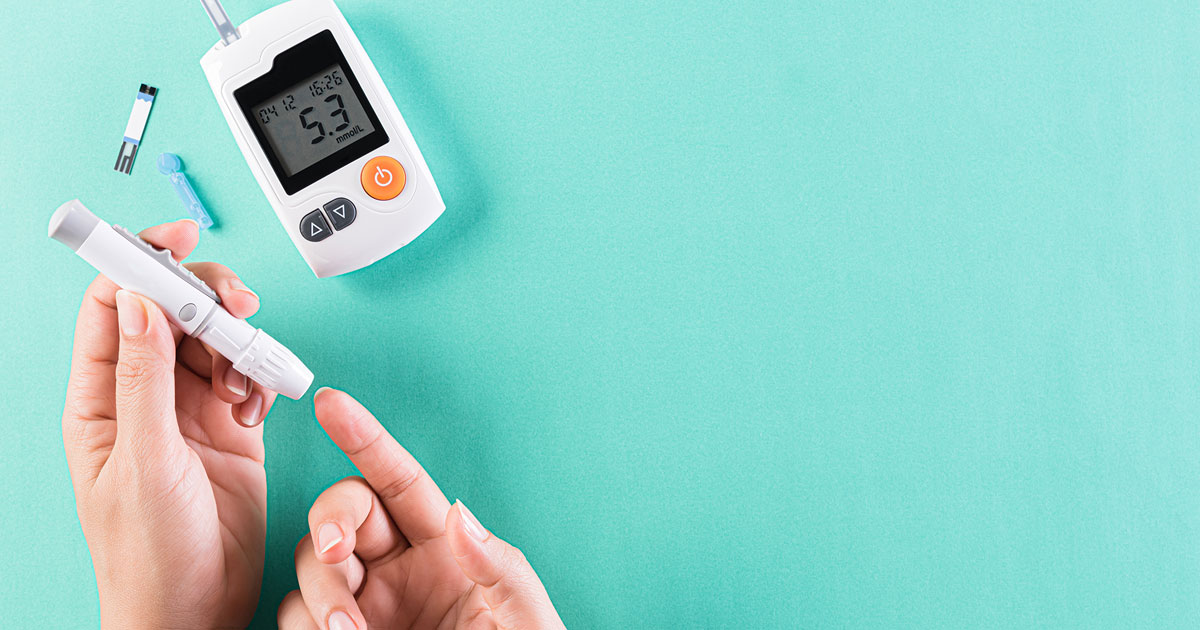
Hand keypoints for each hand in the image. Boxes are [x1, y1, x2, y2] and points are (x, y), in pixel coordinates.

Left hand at [61, 219, 278, 628]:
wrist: (198, 611)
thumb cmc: (149, 555)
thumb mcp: (143, 463)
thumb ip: (143, 378)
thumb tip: (135, 301)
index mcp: (101, 399)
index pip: (112, 307)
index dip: (142, 262)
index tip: (178, 239)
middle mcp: (144, 396)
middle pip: (173, 312)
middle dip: (208, 299)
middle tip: (237, 309)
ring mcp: (190, 410)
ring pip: (216, 340)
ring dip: (240, 345)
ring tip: (248, 378)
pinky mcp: (233, 428)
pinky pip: (249, 376)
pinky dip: (261, 378)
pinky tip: (258, 403)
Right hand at [277, 388, 564, 629]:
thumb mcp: (521, 614)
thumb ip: (495, 562)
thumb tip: (459, 514)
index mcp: (444, 547)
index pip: (398, 483)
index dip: (366, 441)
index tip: (333, 403)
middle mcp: (397, 571)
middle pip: (341, 518)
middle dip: (330, 524)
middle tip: (338, 555)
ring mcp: (364, 609)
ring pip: (311, 572)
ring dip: (321, 595)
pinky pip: (298, 619)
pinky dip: (307, 627)